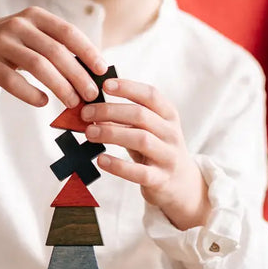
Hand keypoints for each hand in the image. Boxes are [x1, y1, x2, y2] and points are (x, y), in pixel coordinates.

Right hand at [0, 7, 106, 108]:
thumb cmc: (8, 48)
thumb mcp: (31, 38)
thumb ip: (56, 47)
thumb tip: (92, 72)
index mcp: (34, 16)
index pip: (67, 32)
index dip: (88, 51)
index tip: (102, 70)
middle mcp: (17, 25)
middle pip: (56, 52)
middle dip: (77, 75)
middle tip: (91, 95)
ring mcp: (0, 43)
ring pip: (38, 66)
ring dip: (60, 86)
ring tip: (72, 103)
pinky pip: (13, 81)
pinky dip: (31, 94)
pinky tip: (43, 102)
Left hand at [81, 77, 210, 229]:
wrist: (182, 183)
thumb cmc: (156, 149)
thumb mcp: (148, 130)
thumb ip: (125, 119)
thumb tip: (91, 108)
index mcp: (168, 116)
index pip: (150, 95)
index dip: (128, 87)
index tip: (105, 85)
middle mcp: (171, 133)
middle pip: (141, 115)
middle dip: (110, 111)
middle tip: (85, 113)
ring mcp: (167, 156)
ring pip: (140, 139)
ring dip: (111, 134)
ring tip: (89, 133)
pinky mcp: (160, 179)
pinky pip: (139, 171)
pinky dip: (118, 165)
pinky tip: (101, 160)